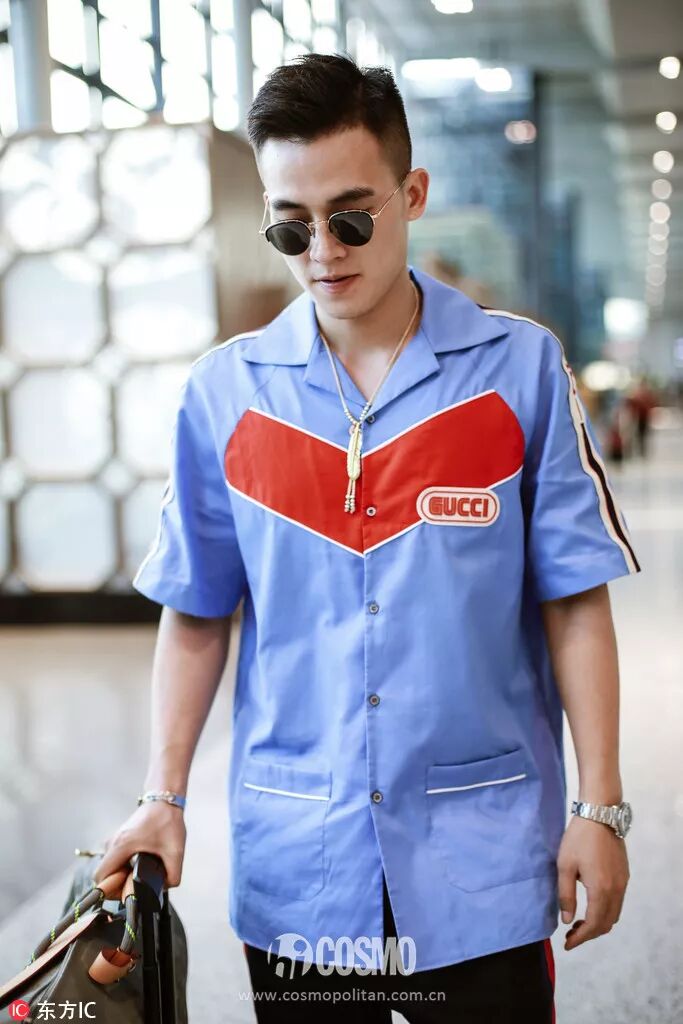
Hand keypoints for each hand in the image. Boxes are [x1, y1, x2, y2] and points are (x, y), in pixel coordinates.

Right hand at [92, 802, 186, 888]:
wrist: (164, 800)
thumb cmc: (167, 820)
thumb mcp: (175, 851)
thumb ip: (173, 874)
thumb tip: (164, 888)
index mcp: (121, 845)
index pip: (100, 877)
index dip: (110, 889)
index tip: (127, 889)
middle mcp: (113, 843)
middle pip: (104, 874)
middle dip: (117, 884)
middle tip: (136, 884)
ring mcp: (114, 841)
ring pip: (110, 867)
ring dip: (121, 875)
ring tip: (140, 874)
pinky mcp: (120, 840)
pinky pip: (115, 860)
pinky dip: (123, 867)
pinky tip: (139, 866)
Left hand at [557, 813, 629, 950]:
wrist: (600, 814)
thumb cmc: (578, 838)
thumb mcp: (565, 865)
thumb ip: (566, 895)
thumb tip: (567, 920)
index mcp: (601, 890)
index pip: (593, 925)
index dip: (580, 938)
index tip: (567, 944)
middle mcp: (617, 890)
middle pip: (606, 924)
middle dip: (589, 934)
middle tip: (570, 935)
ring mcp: (623, 883)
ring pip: (614, 915)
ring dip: (598, 923)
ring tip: (578, 922)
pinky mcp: (624, 875)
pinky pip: (617, 903)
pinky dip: (605, 911)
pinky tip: (591, 906)